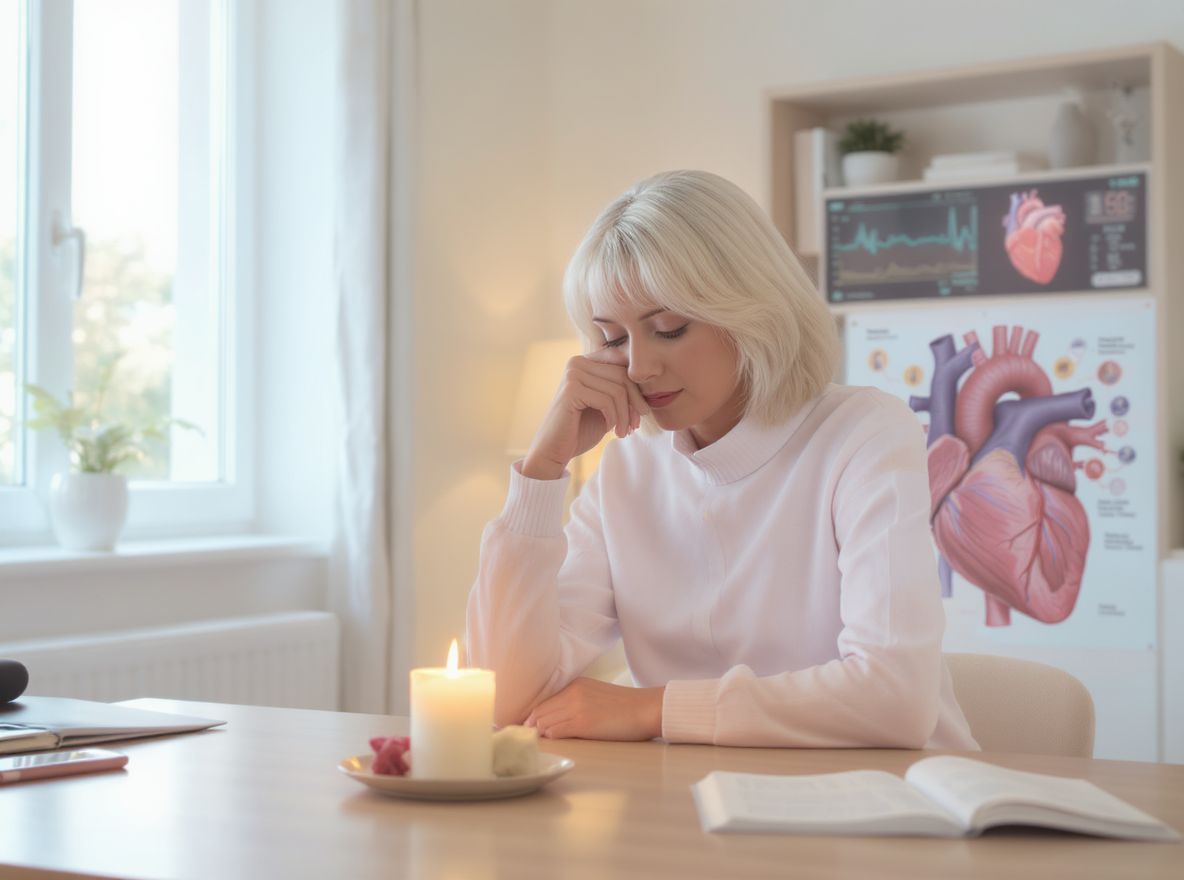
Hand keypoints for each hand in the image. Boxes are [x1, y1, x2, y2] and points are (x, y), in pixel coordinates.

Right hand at [521, 352, 649, 480]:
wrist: (554, 451)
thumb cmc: (580, 430)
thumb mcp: (606, 406)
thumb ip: (620, 390)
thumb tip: (648, 380)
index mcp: (585, 362)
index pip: (622, 362)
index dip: (637, 386)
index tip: (641, 411)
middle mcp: (577, 362)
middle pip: (622, 375)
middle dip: (635, 402)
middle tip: (636, 425)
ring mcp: (572, 374)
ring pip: (617, 390)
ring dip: (625, 415)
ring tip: (624, 432)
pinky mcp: (571, 390)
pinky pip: (606, 401)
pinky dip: (614, 418)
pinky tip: (611, 430)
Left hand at [523, 677, 664, 740]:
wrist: (646, 708)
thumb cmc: (626, 706)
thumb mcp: (596, 695)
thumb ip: (576, 701)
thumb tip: (557, 720)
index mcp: (575, 685)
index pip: (543, 702)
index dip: (532, 717)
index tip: (526, 728)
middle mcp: (572, 693)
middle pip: (539, 712)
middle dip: (529, 726)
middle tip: (524, 739)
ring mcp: (577, 708)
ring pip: (544, 722)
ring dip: (539, 734)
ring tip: (535, 744)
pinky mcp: (583, 723)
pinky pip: (556, 731)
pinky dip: (550, 738)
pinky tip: (551, 743)